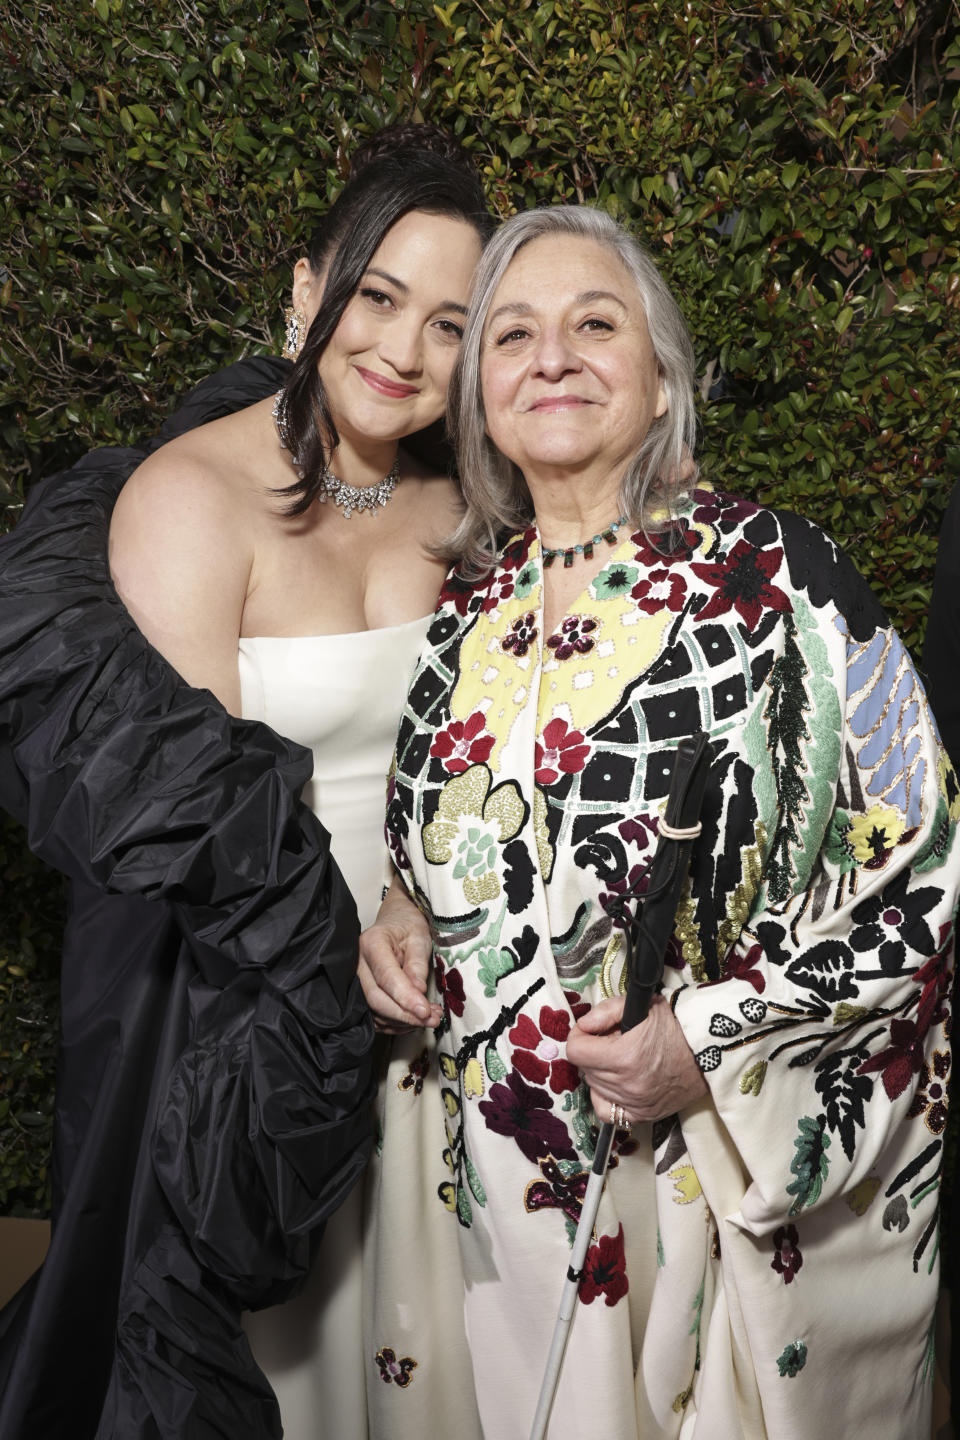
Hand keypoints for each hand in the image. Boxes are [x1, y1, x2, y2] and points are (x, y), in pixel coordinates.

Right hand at [358, 879, 442, 1033]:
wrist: (395, 922)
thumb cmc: (407, 927)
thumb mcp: (419, 937)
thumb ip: (417, 964)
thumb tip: (418, 991)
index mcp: (372, 943)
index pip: (386, 977)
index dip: (405, 997)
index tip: (425, 1011)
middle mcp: (357, 963)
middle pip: (376, 999)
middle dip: (405, 1015)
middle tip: (432, 1019)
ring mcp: (355, 980)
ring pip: (374, 1012)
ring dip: (403, 1022)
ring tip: (429, 1018)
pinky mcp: (360, 993)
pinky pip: (374, 1017)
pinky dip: (395, 1024)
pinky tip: (414, 1019)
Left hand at [566, 994, 706, 1124]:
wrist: (707, 1050)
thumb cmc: (675, 1025)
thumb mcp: (641, 1006)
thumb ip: (605, 1012)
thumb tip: (583, 1025)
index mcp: (624, 1056)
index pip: (575, 1051)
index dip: (579, 1036)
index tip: (591, 1031)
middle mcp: (627, 1085)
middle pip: (585, 1069)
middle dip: (593, 1052)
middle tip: (612, 1041)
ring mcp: (636, 1104)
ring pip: (594, 1088)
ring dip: (600, 1072)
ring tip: (620, 1059)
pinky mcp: (644, 1115)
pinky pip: (607, 1112)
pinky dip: (605, 1097)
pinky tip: (616, 1083)